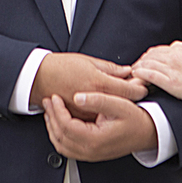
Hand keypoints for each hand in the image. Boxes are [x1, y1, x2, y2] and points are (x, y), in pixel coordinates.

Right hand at [30, 52, 147, 120]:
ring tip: (122, 101)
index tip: (143, 86)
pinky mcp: (77, 119)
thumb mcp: (88, 61)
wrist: (38, 77)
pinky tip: (104, 109)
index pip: (129, 90)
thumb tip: (127, 71)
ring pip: (112, 113)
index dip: (140, 88)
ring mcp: (85, 112)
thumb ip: (110, 68)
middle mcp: (94, 99)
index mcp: (98, 82)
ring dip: (118, 107)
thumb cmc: (61, 66)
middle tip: (135, 94)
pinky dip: (104, 114)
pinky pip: (97, 120)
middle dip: (131, 99)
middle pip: (122, 104)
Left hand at [42, 93, 156, 161]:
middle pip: (60, 137)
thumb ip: (98, 99)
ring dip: (52, 127)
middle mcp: (91, 150)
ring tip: (51, 110)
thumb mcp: (119, 104)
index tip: (55, 97)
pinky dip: (59, 136)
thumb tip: (77, 97)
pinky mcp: (90, 154)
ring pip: (61, 145)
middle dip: (51, 117)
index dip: (57, 110)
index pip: (67, 126)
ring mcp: (90, 154)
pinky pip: (67, 149)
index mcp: (96, 139)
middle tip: (48, 101)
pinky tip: (59, 122)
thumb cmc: (136, 119)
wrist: (147, 132)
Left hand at [133, 41, 181, 104]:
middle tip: (135, 68)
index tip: (144, 62)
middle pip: (149, 56)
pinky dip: (140, 75)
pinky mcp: (171, 83)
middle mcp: (172, 56)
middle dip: (141, 62)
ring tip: (133, 74)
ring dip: (138, 68)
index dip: (148, 57)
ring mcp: (171, 69)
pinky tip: (136, 77)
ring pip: (147, 64)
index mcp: (178, 48)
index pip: (156, 50)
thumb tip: (174, 48)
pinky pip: (149, 76)